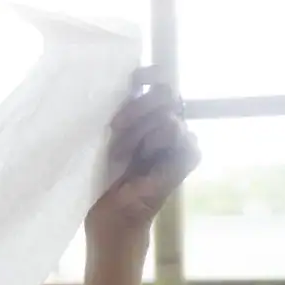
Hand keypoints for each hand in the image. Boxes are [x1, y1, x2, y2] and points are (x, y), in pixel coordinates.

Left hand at [86, 68, 200, 255]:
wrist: (109, 212)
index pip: (154, 78)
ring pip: (171, 119)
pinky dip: (166, 150)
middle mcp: (160, 119)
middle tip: (115, 127)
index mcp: (137, 109)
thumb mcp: (97, 139)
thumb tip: (96, 84)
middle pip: (165, 94)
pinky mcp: (186, 159)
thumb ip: (108, 112)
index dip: (149, 72)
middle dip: (139, 107)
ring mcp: (176, 139)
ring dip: (143, 135)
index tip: (140, 76)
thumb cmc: (98, 174)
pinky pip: (187, 143)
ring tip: (122, 153)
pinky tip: (147, 163)